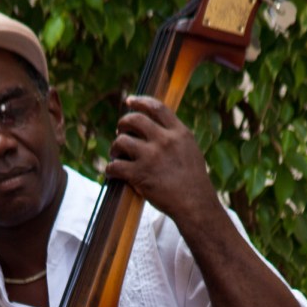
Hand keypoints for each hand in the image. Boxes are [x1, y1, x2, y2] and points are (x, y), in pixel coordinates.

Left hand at [105, 96, 218, 229]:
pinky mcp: (139, 174)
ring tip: (116, 154)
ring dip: (115, 147)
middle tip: (120, 131)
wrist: (195, 205)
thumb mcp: (190, 150)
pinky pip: (115, 166)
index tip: (129, 101)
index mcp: (179, 133)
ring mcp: (151, 157)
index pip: (156, 107)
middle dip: (123, 123)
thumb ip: (174, 136)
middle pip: (135, 119)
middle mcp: (165, 140)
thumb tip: (156, 126)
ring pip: (121, 141)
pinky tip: (112, 172)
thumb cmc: (193, 181)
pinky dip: (110, 169)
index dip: (140, 101)